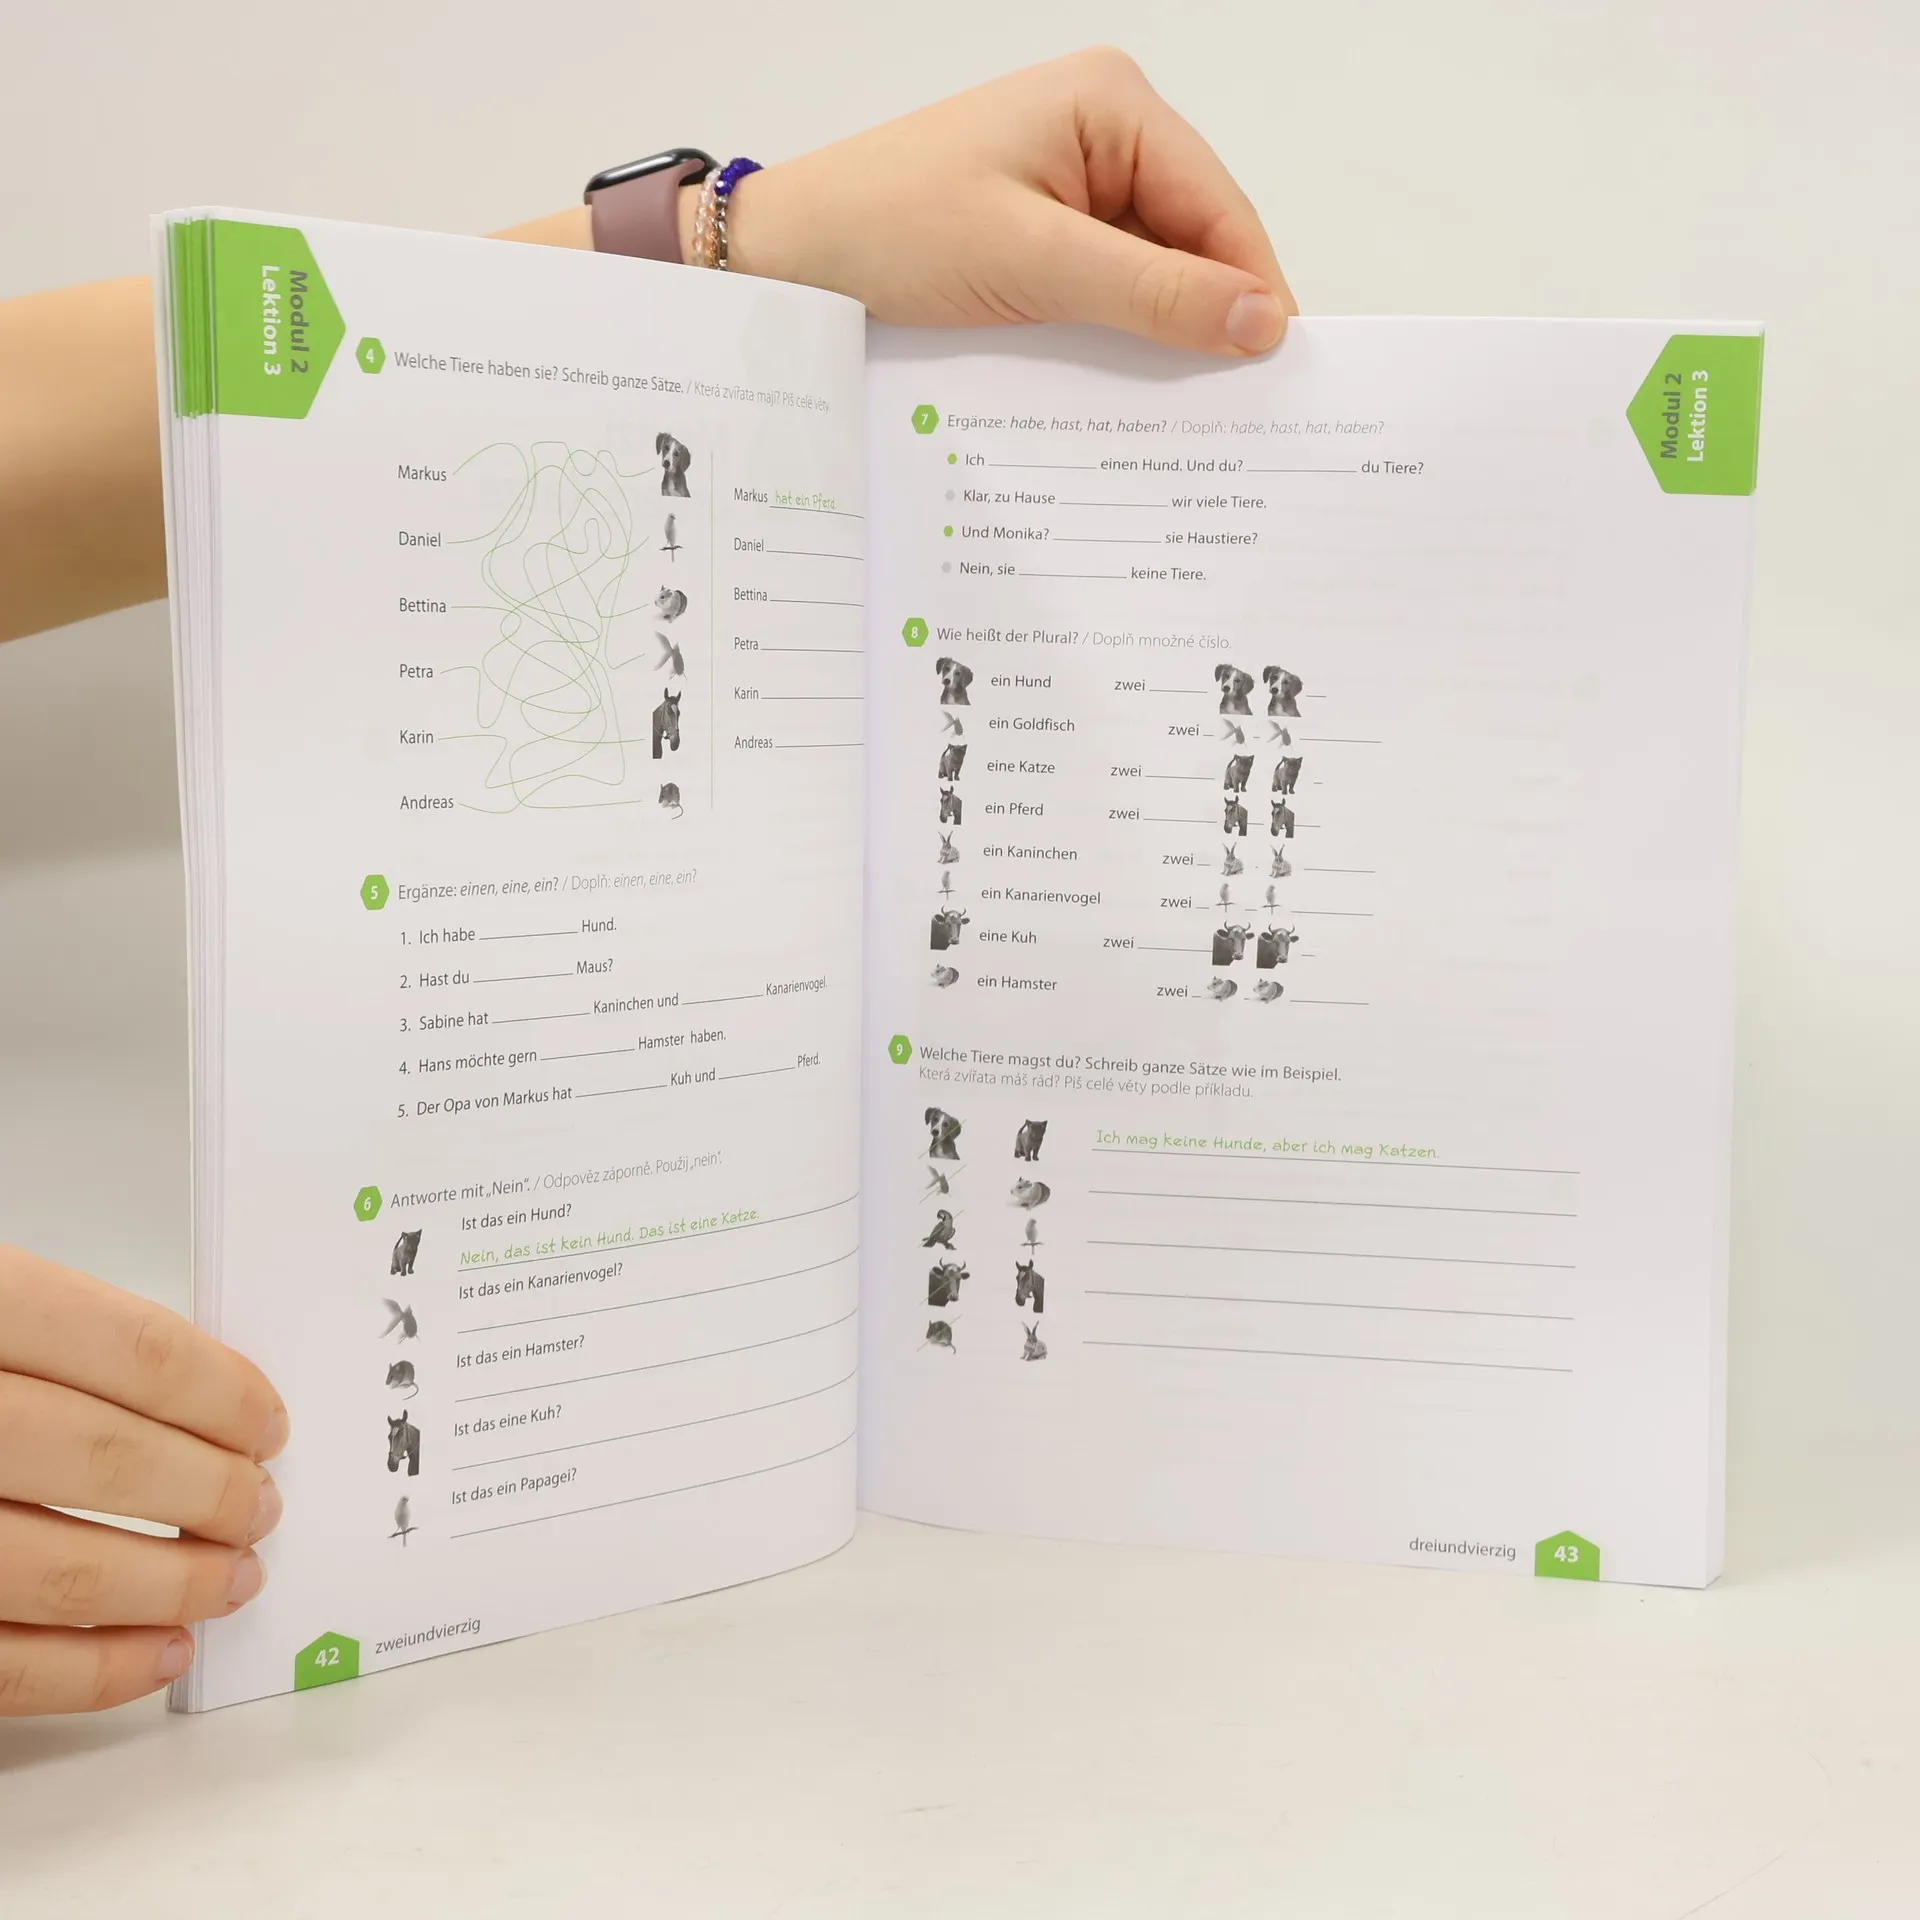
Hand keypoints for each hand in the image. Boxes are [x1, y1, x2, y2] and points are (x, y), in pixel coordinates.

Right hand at [0, 1246, 286, 1713]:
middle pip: (108, 1459)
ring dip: (170, 1583)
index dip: (221, 1395)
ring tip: (230, 1578)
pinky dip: (91, 1668)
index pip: (131, 1351)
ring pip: (61, 1566)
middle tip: (260, 1506)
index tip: (267, 1425)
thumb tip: (200, 1402)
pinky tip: (156, 1651)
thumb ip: (60, 1343)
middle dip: (212, 1492)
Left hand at [730, 47, 1295, 357]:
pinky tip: (1120, 383)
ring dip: (1159, 333)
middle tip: (1232, 405)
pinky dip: (1117, 334)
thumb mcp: (1034, 263)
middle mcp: (1103, 131)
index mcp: (1113, 104)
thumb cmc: (892, 229)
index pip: (1219, 204)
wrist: (791, 256)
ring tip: (1177, 405)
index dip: (1253, 287)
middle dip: (1207, 314)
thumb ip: (1152, 293)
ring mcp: (1072, 182)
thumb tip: (1261, 320)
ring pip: (1153, 270)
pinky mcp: (1044, 231)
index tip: (1276, 369)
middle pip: (1194, 238)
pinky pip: (1108, 287)